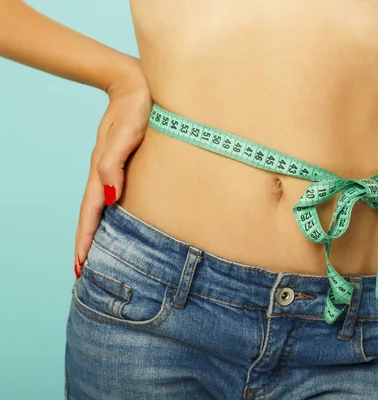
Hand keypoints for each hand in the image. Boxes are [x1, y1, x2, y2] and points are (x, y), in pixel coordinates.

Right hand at [74, 56, 151, 276]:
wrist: (139, 82)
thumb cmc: (137, 107)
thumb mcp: (128, 133)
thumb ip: (115, 163)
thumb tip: (111, 197)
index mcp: (103, 169)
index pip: (92, 211)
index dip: (86, 238)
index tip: (81, 264)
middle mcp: (106, 171)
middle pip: (93, 213)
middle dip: (88, 241)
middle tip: (85, 270)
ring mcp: (114, 167)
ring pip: (102, 205)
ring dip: (98, 229)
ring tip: (98, 252)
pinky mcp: (124, 161)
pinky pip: (113, 192)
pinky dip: (110, 212)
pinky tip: (116, 218)